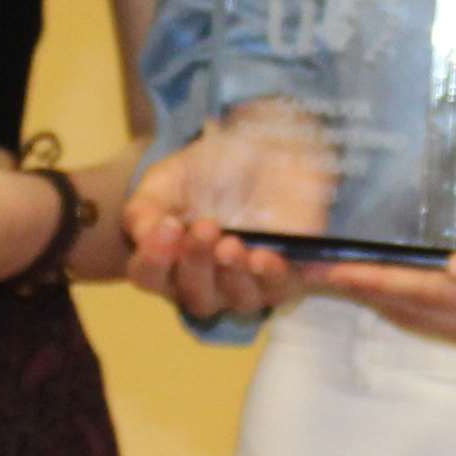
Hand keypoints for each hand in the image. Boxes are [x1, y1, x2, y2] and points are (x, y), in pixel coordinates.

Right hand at [119, 134, 312, 327]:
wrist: (254, 156)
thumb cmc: (202, 175)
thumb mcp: (165, 181)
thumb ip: (146, 211)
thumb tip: (148, 235)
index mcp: (167, 264)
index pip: (149, 276)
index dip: (154, 259)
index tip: (167, 227)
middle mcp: (206, 285)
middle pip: (197, 296)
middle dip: (199, 263)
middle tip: (206, 228)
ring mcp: (247, 285)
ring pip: (242, 299)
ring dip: (239, 275)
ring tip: (237, 245)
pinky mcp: (287, 275)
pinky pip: (293, 285)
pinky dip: (303, 277)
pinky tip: (310, 263)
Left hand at [316, 185, 455, 363]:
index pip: (420, 292)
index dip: (371, 279)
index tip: (325, 268)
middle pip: (410, 311)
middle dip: (359, 291)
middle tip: (306, 272)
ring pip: (418, 320)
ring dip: (374, 301)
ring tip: (326, 279)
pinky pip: (434, 322)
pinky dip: (400, 306)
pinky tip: (375, 289)